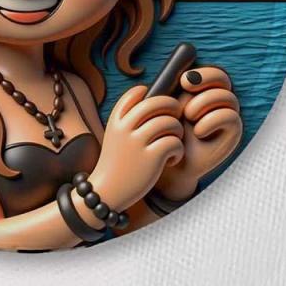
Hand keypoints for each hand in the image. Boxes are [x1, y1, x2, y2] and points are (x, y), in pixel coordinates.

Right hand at [91, 85, 184, 211]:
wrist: (106, 192)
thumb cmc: (117, 163)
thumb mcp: (115, 137)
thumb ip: (130, 120)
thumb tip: (157, 103)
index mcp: (117, 120)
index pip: (135, 93)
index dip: (151, 94)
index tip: (158, 106)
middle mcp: (125, 128)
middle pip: (157, 102)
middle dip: (172, 107)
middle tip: (176, 117)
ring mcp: (137, 143)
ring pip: (169, 122)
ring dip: (177, 130)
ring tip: (173, 141)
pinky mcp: (150, 159)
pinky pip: (174, 142)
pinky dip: (178, 149)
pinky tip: (171, 158)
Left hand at [156, 66, 241, 201]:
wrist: (169, 162)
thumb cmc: (165, 133)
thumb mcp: (165, 108)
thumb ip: (170, 89)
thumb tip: (176, 71)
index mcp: (201, 92)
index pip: (210, 72)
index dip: (200, 72)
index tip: (181, 80)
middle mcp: (217, 102)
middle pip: (223, 78)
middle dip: (205, 77)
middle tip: (186, 86)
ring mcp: (226, 116)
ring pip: (227, 96)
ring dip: (204, 102)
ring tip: (188, 116)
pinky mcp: (233, 133)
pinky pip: (231, 116)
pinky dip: (212, 121)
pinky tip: (198, 131)